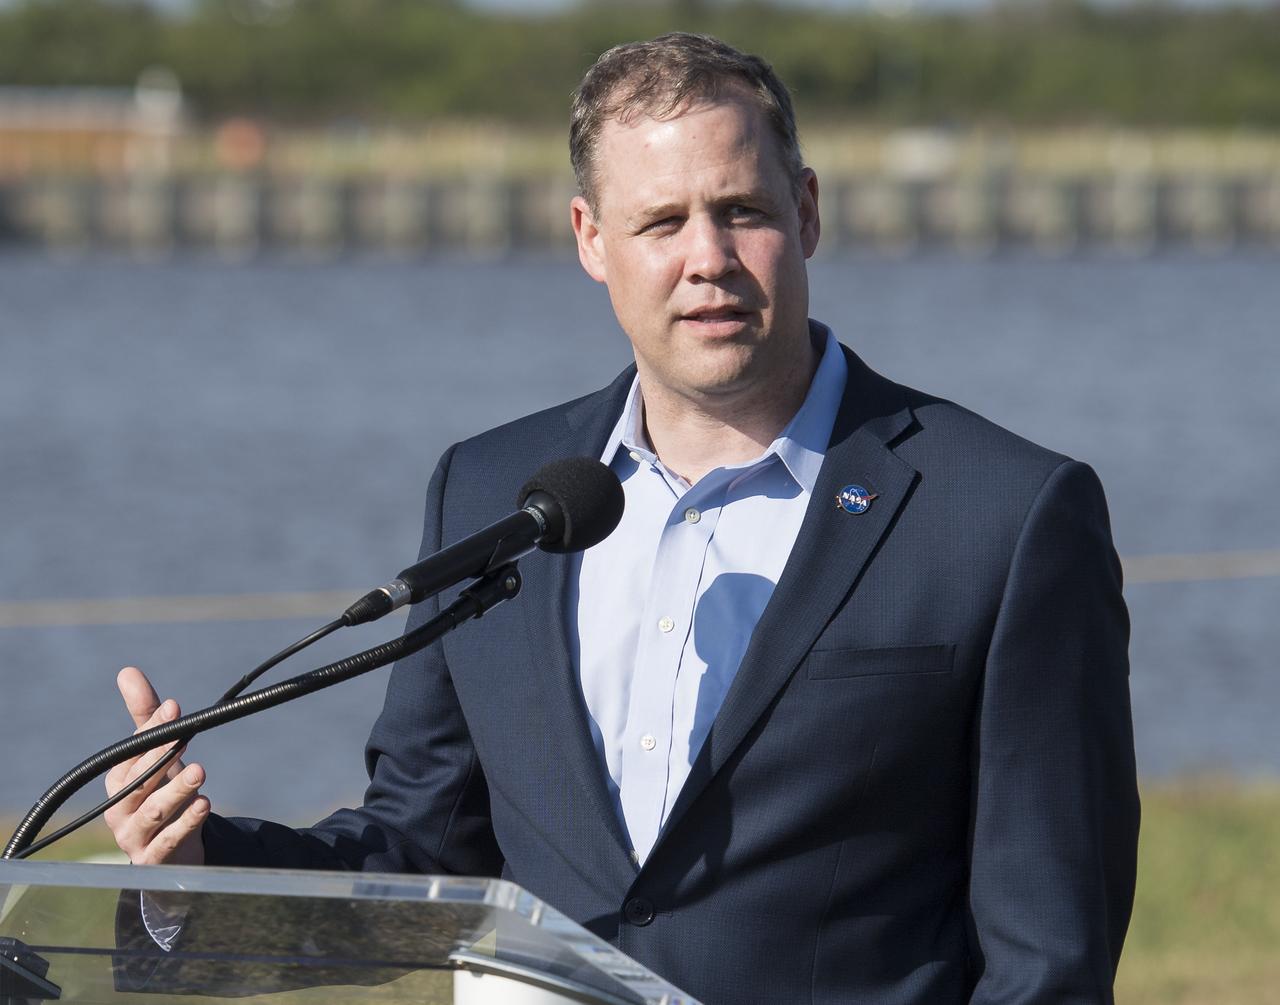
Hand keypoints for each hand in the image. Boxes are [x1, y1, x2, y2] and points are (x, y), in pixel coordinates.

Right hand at [103, 667, 206, 865]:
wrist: (171, 851)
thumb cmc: (161, 793)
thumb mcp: (158, 756)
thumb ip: (147, 718)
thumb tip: (127, 671)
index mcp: (118, 779)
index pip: (133, 751)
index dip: (153, 729)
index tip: (174, 708)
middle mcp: (119, 807)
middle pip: (138, 782)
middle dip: (160, 759)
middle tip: (185, 739)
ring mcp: (133, 835)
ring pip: (153, 812)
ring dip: (176, 791)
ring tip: (200, 773)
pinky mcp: (152, 859)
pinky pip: (168, 841)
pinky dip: (185, 823)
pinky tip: (205, 805)